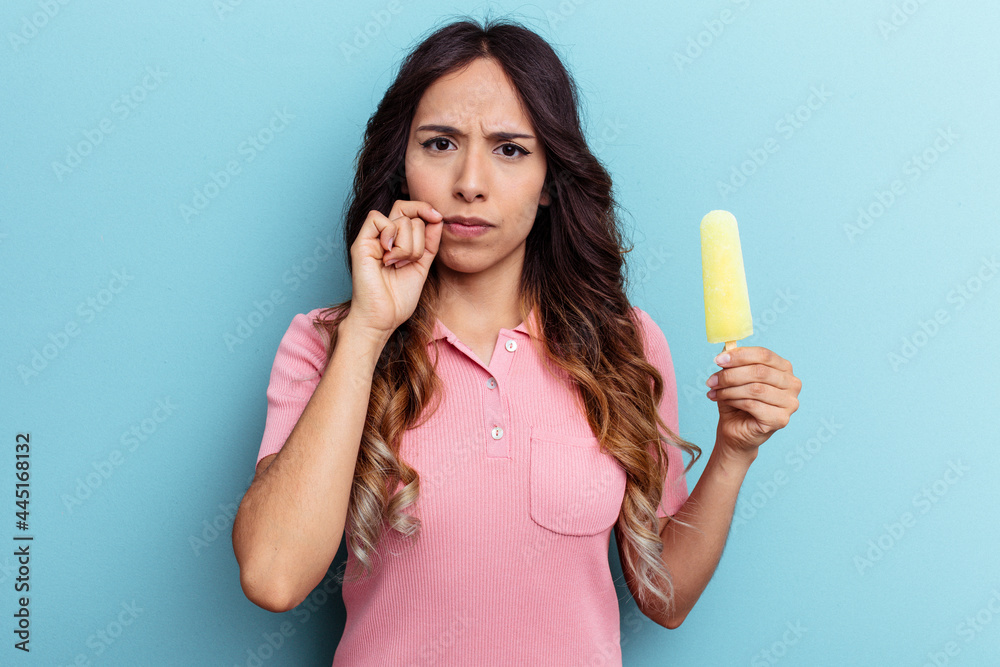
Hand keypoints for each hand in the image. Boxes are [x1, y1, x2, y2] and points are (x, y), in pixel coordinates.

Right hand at [346, 200, 443, 336]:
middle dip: (419, 235)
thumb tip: (437, 217)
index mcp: (397, 240)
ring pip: (400, 219)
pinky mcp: (361, 243)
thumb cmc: (399, 298)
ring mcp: (372, 239)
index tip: (438, 218)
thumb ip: (429, 241)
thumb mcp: (423, 264)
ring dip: (408, 246)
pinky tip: (388, 257)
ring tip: (398, 264)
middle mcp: (383, 236)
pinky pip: (377, 219)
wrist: (383, 318)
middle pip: (407, 210)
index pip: (411, 210)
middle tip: (411, 259)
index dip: (425, 210)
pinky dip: (390, 236)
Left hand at [706, 346, 800, 459]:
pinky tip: (724, 402)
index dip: (739, 355)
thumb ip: (733, 363)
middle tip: (711, 380)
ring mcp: (790, 403)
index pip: (764, 354)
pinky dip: (734, 401)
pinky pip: (753, 405)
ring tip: (714, 392)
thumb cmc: (737, 402)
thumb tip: (726, 349)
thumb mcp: (733, 378)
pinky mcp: (781, 419)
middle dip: (730, 375)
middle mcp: (792, 384)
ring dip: (729, 389)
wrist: (735, 431)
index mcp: (784, 368)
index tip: (718, 360)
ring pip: (755, 389)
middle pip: (759, 371)